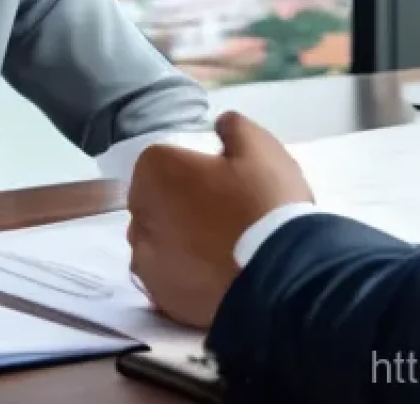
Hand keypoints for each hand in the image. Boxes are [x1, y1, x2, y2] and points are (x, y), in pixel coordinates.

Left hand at [127, 110, 312, 327]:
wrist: (281, 278)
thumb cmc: (265, 203)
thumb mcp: (260, 148)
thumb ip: (234, 128)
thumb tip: (221, 123)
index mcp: (154, 169)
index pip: (163, 162)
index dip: (193, 171)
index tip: (221, 183)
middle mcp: (139, 211)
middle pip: (156, 201)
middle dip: (180, 204)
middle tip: (224, 215)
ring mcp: (146, 257)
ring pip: (157, 240)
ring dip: (177, 239)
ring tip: (220, 249)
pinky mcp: (159, 295)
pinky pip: (165, 276)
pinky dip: (181, 273)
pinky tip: (212, 274)